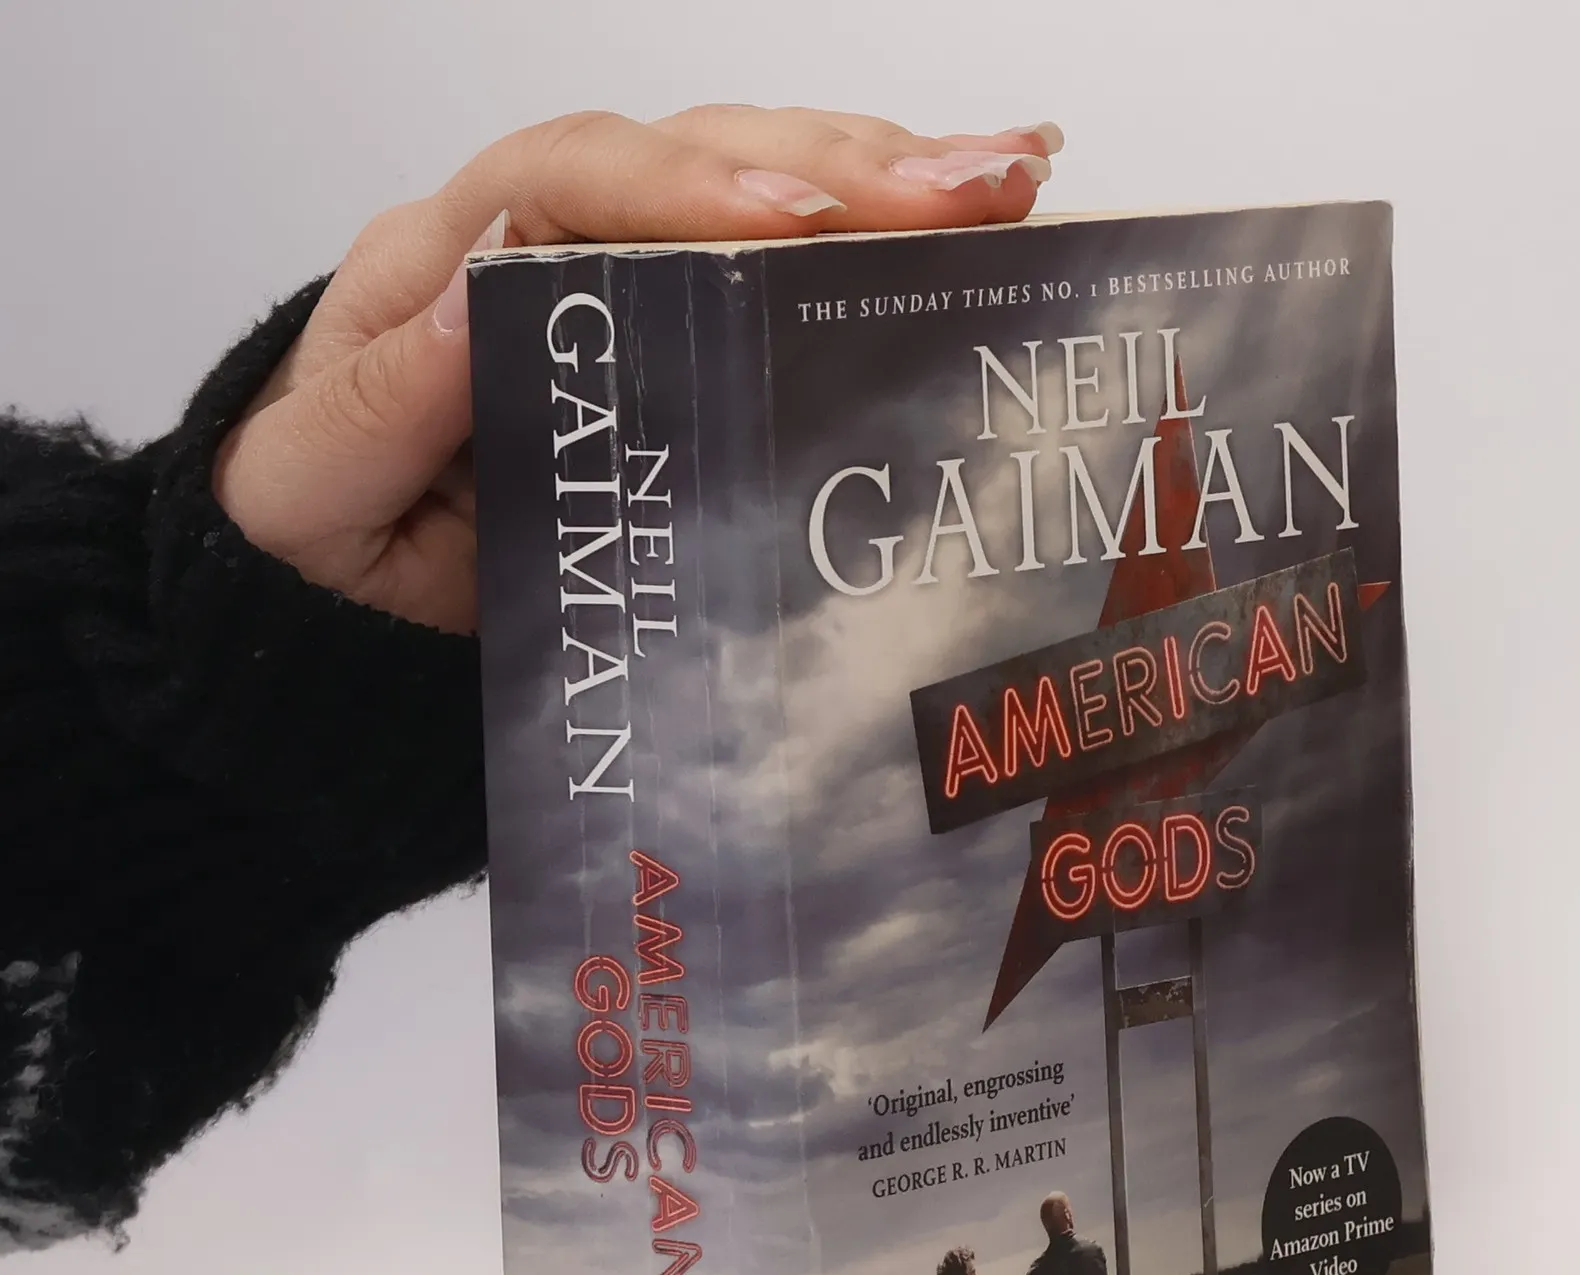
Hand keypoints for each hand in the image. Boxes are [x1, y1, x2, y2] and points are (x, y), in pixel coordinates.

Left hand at [214, 107, 1062, 634]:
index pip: (577, 181)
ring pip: (759, 178)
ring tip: (1013, 183)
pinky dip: (880, 230)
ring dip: (890, 174)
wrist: (339, 559)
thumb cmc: (325, 518)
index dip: (692, 188)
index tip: (799, 217)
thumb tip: (478, 300)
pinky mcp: (678, 316)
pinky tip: (980, 214)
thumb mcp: (310, 484)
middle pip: (699, 154)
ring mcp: (622, 266)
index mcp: (454, 257)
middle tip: (973, 189)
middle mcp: (547, 231)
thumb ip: (378, 405)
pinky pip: (783, 248)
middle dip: (842, 164)